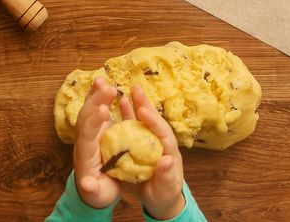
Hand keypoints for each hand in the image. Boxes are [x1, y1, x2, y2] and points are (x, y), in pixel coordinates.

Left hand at [73, 77, 120, 208]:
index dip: (93, 122)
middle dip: (95, 102)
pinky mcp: (96, 128)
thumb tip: (86, 184)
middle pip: (87, 117)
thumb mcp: (97, 194)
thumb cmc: (98, 193)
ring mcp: (89, 132)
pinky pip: (96, 109)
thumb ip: (91, 189)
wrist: (93, 189)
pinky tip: (104, 83)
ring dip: (95, 95)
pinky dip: (98, 96)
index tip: (103, 111)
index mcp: (85, 154)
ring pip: (89, 110)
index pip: (87, 135)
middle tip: (107, 88)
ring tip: (103, 80)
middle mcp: (85, 140)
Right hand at [119, 85, 184, 219]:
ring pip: (143, 120)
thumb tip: (167, 160)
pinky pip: (133, 127)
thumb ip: (166, 176)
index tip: (143, 111)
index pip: (163, 133)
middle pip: (154, 120)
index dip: (153, 122)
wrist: (160, 200)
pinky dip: (128, 115)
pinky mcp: (139, 144)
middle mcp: (159, 143)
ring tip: (130, 89)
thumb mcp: (165, 189)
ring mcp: (149, 142)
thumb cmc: (163, 196)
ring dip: (137, 104)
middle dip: (145, 104)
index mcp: (168, 152)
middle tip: (136, 88)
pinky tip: (121, 103)